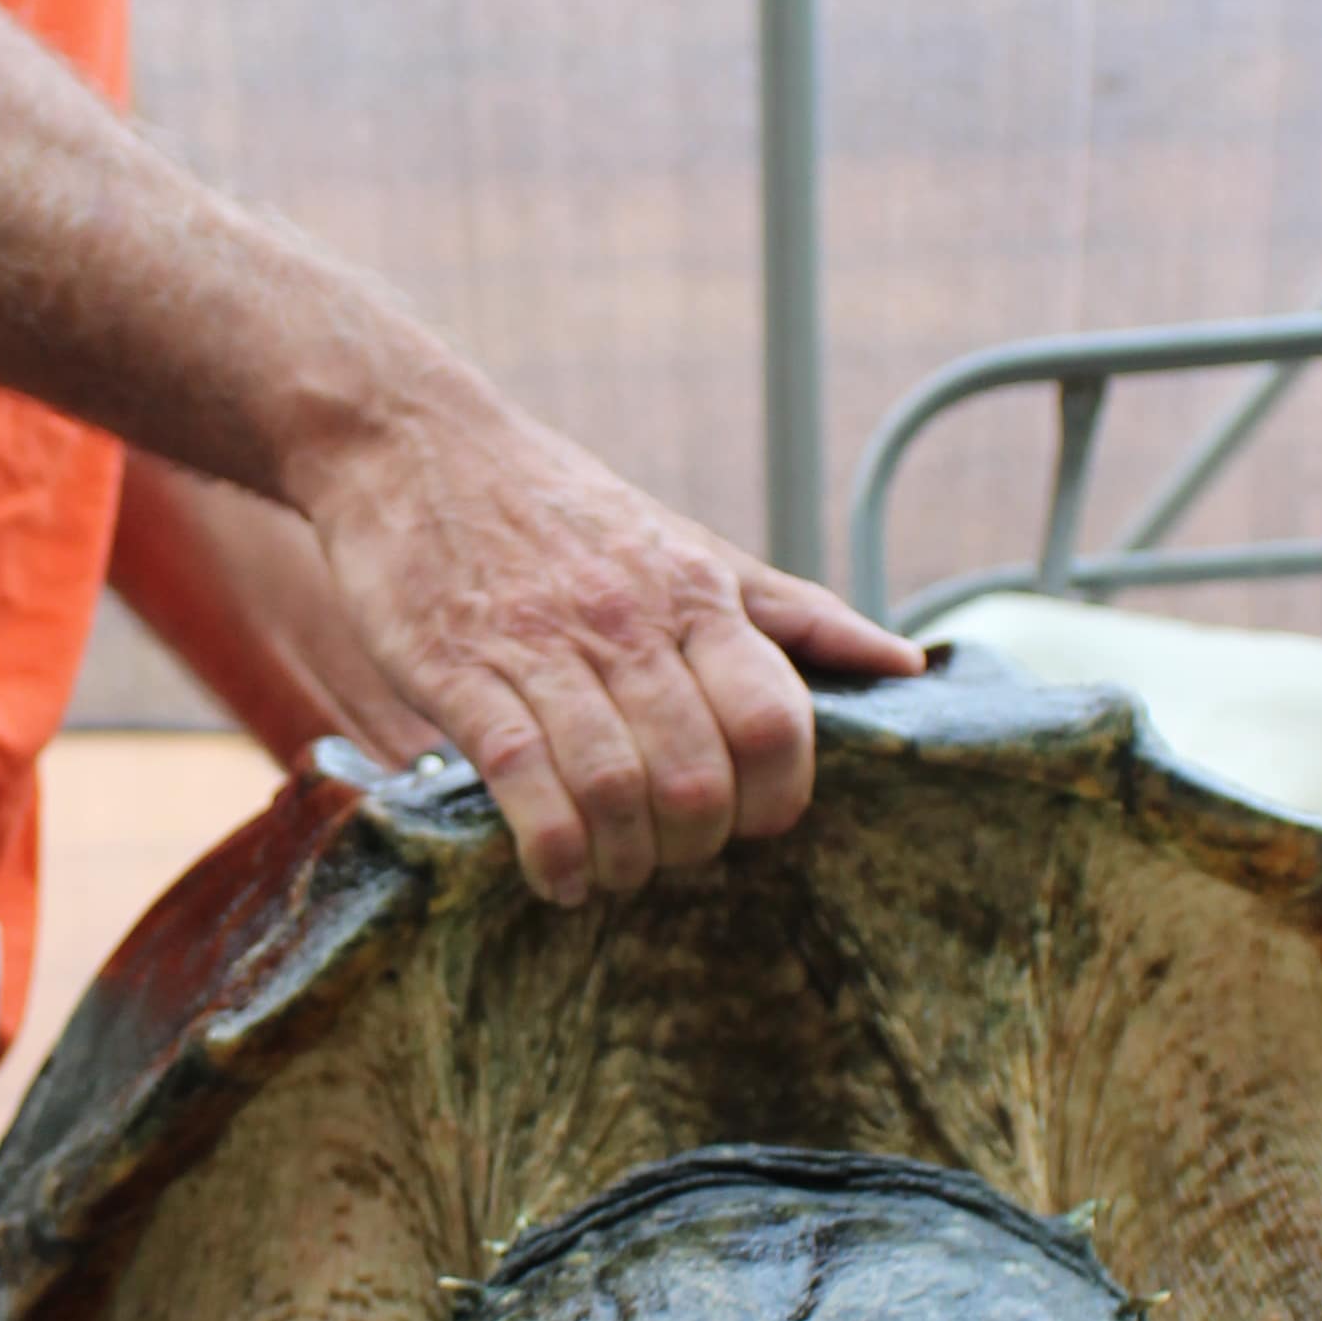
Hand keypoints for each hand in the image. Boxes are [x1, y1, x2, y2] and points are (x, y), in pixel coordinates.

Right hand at [289, 377, 919, 905]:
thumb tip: (908, 663)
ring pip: (614, 786)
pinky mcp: (458, 669)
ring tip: (613, 874)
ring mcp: (540, 647)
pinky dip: (552, 849)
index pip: (775, 723)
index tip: (750, 823)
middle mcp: (629, 622)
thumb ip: (795, 612)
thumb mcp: (691, 546)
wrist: (413, 443)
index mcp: (698, 594)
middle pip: (699, 774)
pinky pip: (521, 778)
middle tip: (672, 856)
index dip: (776, 799)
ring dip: (624, 860)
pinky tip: (558, 876)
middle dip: (696, 844)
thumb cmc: (562, 510)